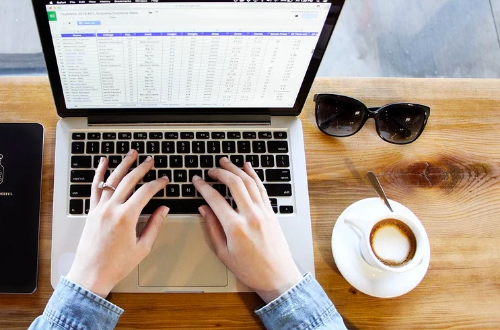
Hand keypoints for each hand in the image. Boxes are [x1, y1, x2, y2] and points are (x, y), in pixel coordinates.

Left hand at [66, 150, 169, 296]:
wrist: (91, 274)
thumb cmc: (116, 265)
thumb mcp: (142, 247)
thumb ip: (154, 225)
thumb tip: (163, 209)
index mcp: (127, 217)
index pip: (146, 192)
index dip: (158, 184)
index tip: (164, 180)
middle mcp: (112, 209)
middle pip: (129, 180)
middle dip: (142, 168)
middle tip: (150, 160)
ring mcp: (99, 208)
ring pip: (112, 179)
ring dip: (123, 164)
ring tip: (132, 154)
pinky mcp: (91, 212)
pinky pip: (95, 188)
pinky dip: (99, 173)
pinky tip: (103, 162)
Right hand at [192, 157, 301, 302]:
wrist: (277, 277)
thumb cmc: (250, 270)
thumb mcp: (223, 253)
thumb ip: (212, 228)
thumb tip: (204, 209)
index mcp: (235, 227)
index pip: (215, 199)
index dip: (203, 187)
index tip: (197, 181)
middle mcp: (251, 216)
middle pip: (234, 184)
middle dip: (220, 172)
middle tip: (210, 170)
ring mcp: (263, 212)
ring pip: (249, 182)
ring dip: (236, 169)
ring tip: (225, 162)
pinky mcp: (271, 213)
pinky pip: (261, 189)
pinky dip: (254, 176)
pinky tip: (248, 168)